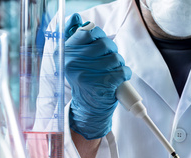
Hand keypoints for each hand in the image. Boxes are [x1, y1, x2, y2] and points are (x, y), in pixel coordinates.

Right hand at [64, 13, 131, 139]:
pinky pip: (122, 71)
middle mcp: (74, 63)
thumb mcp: (71, 59)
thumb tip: (76, 17)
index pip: (88, 32)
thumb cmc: (83, 80)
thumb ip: (73, 36)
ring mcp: (89, 74)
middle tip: (109, 60)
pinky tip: (119, 79)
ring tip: (113, 71)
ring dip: (119, 64)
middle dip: (112, 51)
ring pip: (116, 58)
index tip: (101, 43)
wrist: (88, 108)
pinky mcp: (103, 84)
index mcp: (65, 53)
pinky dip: (125, 74)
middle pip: (105, 44)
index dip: (99, 35)